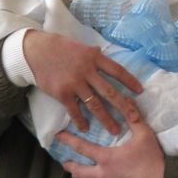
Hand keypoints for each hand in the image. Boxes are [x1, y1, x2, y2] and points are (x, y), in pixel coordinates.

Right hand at [23, 29, 141, 133]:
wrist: (36, 50)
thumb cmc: (60, 47)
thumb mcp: (81, 46)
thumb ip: (93, 54)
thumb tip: (104, 53)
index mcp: (95, 57)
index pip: (118, 71)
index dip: (130, 81)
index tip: (140, 91)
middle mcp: (87, 71)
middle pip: (110, 92)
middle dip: (124, 106)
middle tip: (135, 119)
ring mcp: (75, 83)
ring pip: (95, 105)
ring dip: (106, 119)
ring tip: (115, 131)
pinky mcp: (62, 93)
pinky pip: (74, 110)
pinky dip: (80, 121)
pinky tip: (85, 129)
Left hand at [58, 117, 164, 177]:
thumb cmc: (153, 159)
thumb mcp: (144, 134)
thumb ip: (134, 117)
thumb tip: (127, 99)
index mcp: (107, 158)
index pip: (81, 148)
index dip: (68, 141)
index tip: (58, 137)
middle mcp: (103, 175)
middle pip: (79, 172)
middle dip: (70, 167)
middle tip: (65, 163)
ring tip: (80, 175)